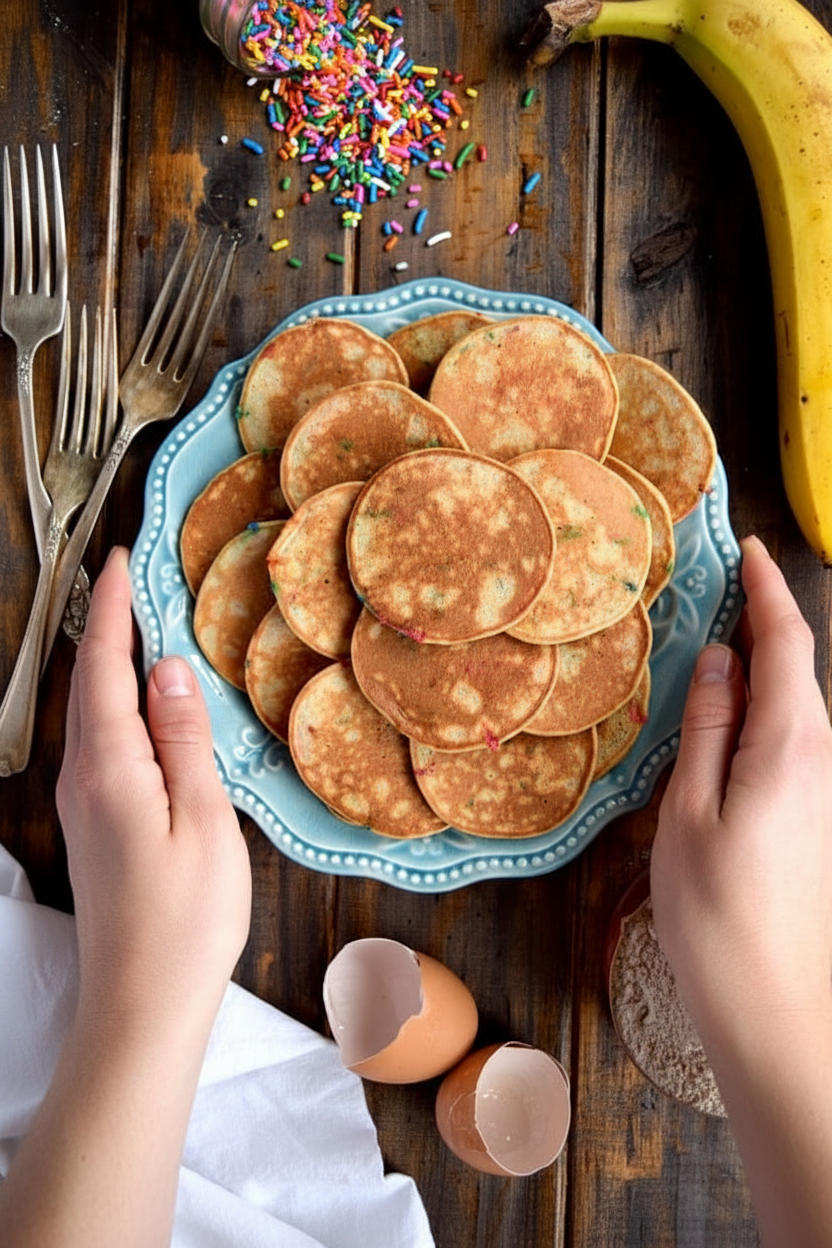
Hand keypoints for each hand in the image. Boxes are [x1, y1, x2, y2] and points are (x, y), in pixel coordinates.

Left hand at [57, 546, 251, 1045]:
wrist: (142, 1004)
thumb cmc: (185, 920)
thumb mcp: (203, 821)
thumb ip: (184, 740)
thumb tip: (168, 668)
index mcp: (110, 767)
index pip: (107, 666)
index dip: (114, 607)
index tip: (122, 556)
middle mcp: (84, 776)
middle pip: (90, 682)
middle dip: (108, 623)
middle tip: (135, 576)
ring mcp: (84, 802)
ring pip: (92, 711)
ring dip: (112, 661)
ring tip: (141, 623)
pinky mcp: (95, 823)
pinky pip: (100, 740)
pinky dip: (117, 702)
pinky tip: (143, 703)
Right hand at [651, 534, 831, 1247]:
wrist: (775, 1014)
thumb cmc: (719, 918)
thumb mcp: (689, 813)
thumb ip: (707, 728)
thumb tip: (718, 660)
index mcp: (790, 747)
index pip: (787, 643)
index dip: (766, 590)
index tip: (746, 549)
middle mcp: (820, 761)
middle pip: (797, 669)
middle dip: (762, 620)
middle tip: (713, 587)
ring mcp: (822, 792)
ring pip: (794, 704)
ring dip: (760, 665)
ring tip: (711, 641)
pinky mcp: (812, 818)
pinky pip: (790, 739)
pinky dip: (761, 708)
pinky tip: (724, 716)